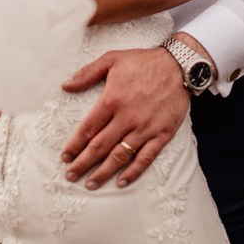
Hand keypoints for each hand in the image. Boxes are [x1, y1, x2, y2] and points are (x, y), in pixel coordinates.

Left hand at [60, 47, 189, 189]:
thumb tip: (65, 85)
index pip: (88, 129)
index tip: (65, 156)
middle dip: (83, 163)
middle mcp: (127, 117)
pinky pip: (145, 158)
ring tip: (90, 184)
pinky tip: (121, 182)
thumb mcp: (112, 59)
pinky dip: (133, 172)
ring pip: (120, 156)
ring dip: (103, 172)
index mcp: (112, 100)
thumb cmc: (143, 62)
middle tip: (70, 175)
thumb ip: (87, 73)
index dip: (74, 145)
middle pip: (100, 146)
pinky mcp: (162, 134)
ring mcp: (145, 128)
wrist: (179, 66)